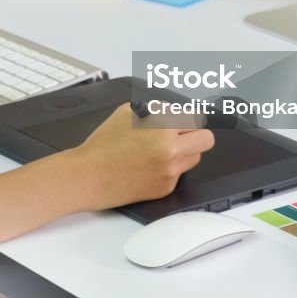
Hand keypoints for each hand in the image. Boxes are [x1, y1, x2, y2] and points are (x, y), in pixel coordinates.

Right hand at [70, 104, 214, 209]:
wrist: (90, 175)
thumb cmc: (103, 145)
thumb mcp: (126, 112)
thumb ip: (154, 110)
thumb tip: (171, 111)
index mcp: (162, 127)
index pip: (195, 116)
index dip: (188, 116)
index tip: (185, 118)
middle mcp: (171, 150)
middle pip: (206, 139)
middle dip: (195, 133)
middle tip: (182, 133)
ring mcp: (170, 171)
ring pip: (195, 157)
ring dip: (184, 151)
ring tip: (161, 149)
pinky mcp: (166, 188)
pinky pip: (179, 173)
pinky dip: (169, 168)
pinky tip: (149, 165)